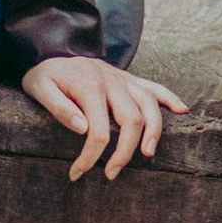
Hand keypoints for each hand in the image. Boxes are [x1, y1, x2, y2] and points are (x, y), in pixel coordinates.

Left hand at [21, 54, 188, 181]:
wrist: (54, 47)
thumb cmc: (46, 75)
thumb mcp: (39, 88)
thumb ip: (58, 107)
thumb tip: (82, 128)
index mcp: (90, 88)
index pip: (98, 131)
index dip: (90, 157)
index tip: (77, 174)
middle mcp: (112, 83)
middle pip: (131, 121)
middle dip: (125, 153)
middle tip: (111, 174)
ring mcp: (124, 80)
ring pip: (149, 106)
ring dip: (154, 132)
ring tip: (148, 154)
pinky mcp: (130, 79)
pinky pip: (155, 87)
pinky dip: (170, 98)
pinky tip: (182, 110)